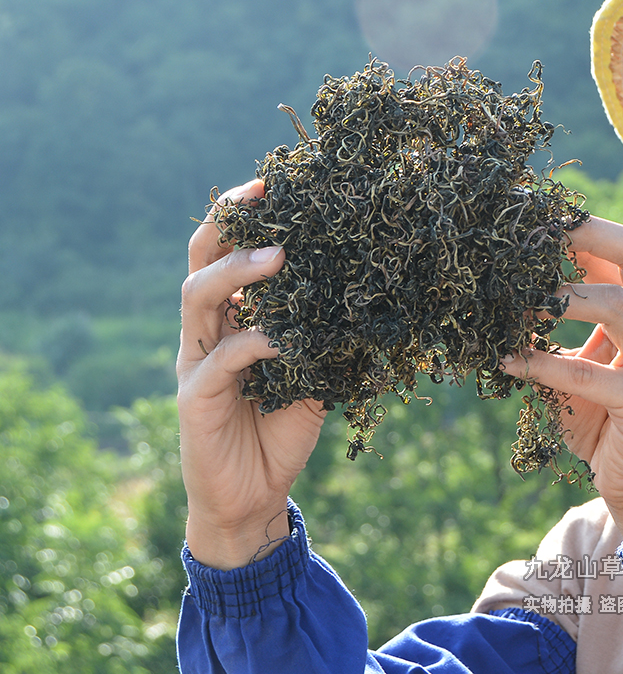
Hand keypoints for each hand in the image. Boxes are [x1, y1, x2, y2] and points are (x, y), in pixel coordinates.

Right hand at [177, 180, 327, 569]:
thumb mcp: (311, 376)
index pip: (227, 256)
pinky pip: (222, 359)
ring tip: (279, 255)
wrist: (253, 497)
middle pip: (200, 260)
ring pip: (198, 298)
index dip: (244, 219)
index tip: (275, 186)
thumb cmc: (279, 431)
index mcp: (231, 320)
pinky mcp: (194, 397)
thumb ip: (323, 339)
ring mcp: (196, 362)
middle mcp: (207, 332)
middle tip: (262, 196)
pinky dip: (255, 341)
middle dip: (227, 224)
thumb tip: (366, 303)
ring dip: (237, 271)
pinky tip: (286, 337)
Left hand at [501, 217, 622, 544]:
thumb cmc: (600, 416)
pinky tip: (506, 360)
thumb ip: (557, 326)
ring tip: (515, 302)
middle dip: (582, 236)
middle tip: (530, 237)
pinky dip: (541, 364)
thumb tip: (504, 286)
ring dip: (559, 297)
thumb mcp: (579, 360)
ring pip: (616, 305)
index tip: (532, 221)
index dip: (582, 228)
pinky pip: (588, 374)